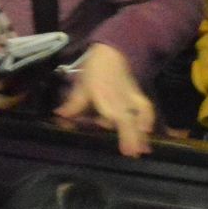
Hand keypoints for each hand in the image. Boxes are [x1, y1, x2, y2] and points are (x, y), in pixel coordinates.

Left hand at [56, 43, 155, 157]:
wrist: (113, 54)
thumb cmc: (95, 71)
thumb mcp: (82, 86)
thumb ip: (73, 104)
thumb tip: (59, 116)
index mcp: (104, 98)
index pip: (110, 114)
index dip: (112, 127)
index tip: (121, 147)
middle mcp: (119, 100)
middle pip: (127, 119)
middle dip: (131, 137)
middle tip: (133, 154)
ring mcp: (130, 99)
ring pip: (138, 116)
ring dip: (141, 133)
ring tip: (144, 150)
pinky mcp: (138, 98)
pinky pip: (146, 109)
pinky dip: (148, 119)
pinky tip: (148, 131)